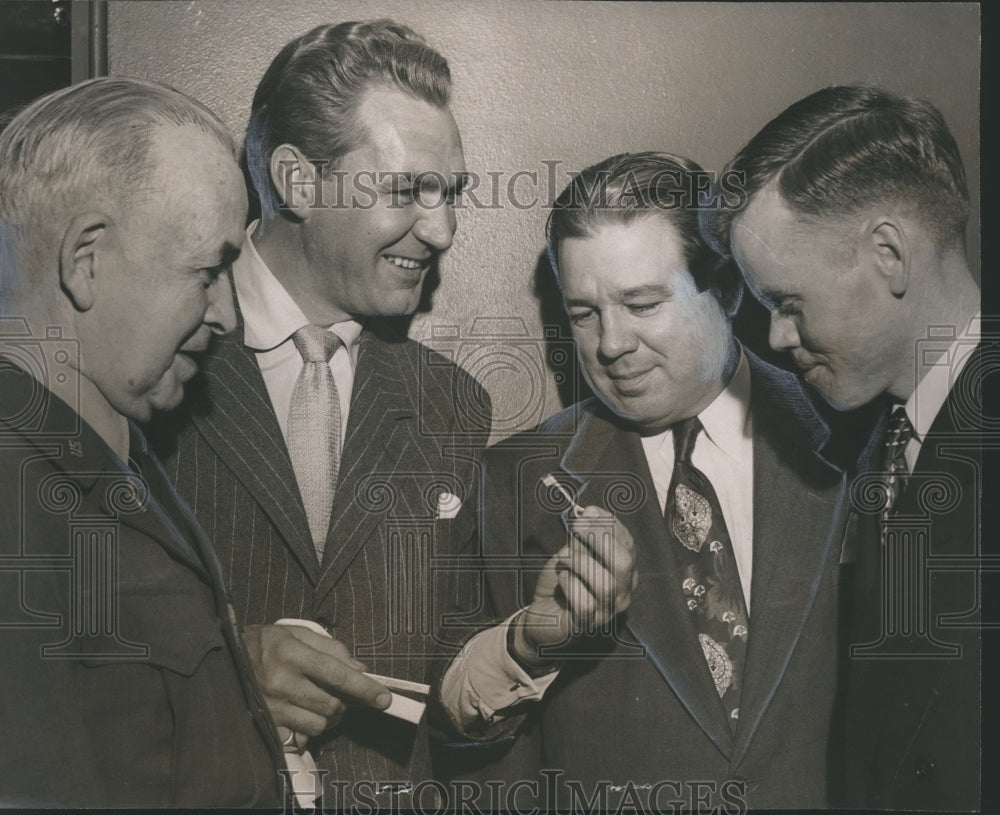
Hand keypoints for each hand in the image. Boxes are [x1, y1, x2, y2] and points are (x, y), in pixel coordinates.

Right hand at [244, 623, 390, 736]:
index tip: (384, 698)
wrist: (223, 659)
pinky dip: (310, 728)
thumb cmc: (265, 643)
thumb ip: (332, 649)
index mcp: (291, 653)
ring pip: (319, 724)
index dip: (364, 688)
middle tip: (341, 693)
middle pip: (331, 705)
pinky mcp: (266, 724)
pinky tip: (303, 714)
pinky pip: (301, 736)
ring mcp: (272, 706)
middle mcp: (281, 682)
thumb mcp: (297, 634)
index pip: (337, 674)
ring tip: (320, 702)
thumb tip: (362, 669)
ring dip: (329, 717)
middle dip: (345, 703)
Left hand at [514, 505, 636, 667]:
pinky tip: (562, 581)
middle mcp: (622, 591)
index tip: (588, 511)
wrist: (540, 614)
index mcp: (624, 570)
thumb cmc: (561, 580)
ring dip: (579, 562)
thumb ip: (583, 537)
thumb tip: (588, 513)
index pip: (628, 544)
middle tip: (576, 528)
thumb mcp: (572, 552)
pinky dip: (569, 585)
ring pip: (605, 583)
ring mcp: (607, 611)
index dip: (609, 524)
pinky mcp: (587, 624)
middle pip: (624, 563)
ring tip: (564, 559)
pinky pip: (584, 603)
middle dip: (600, 539)